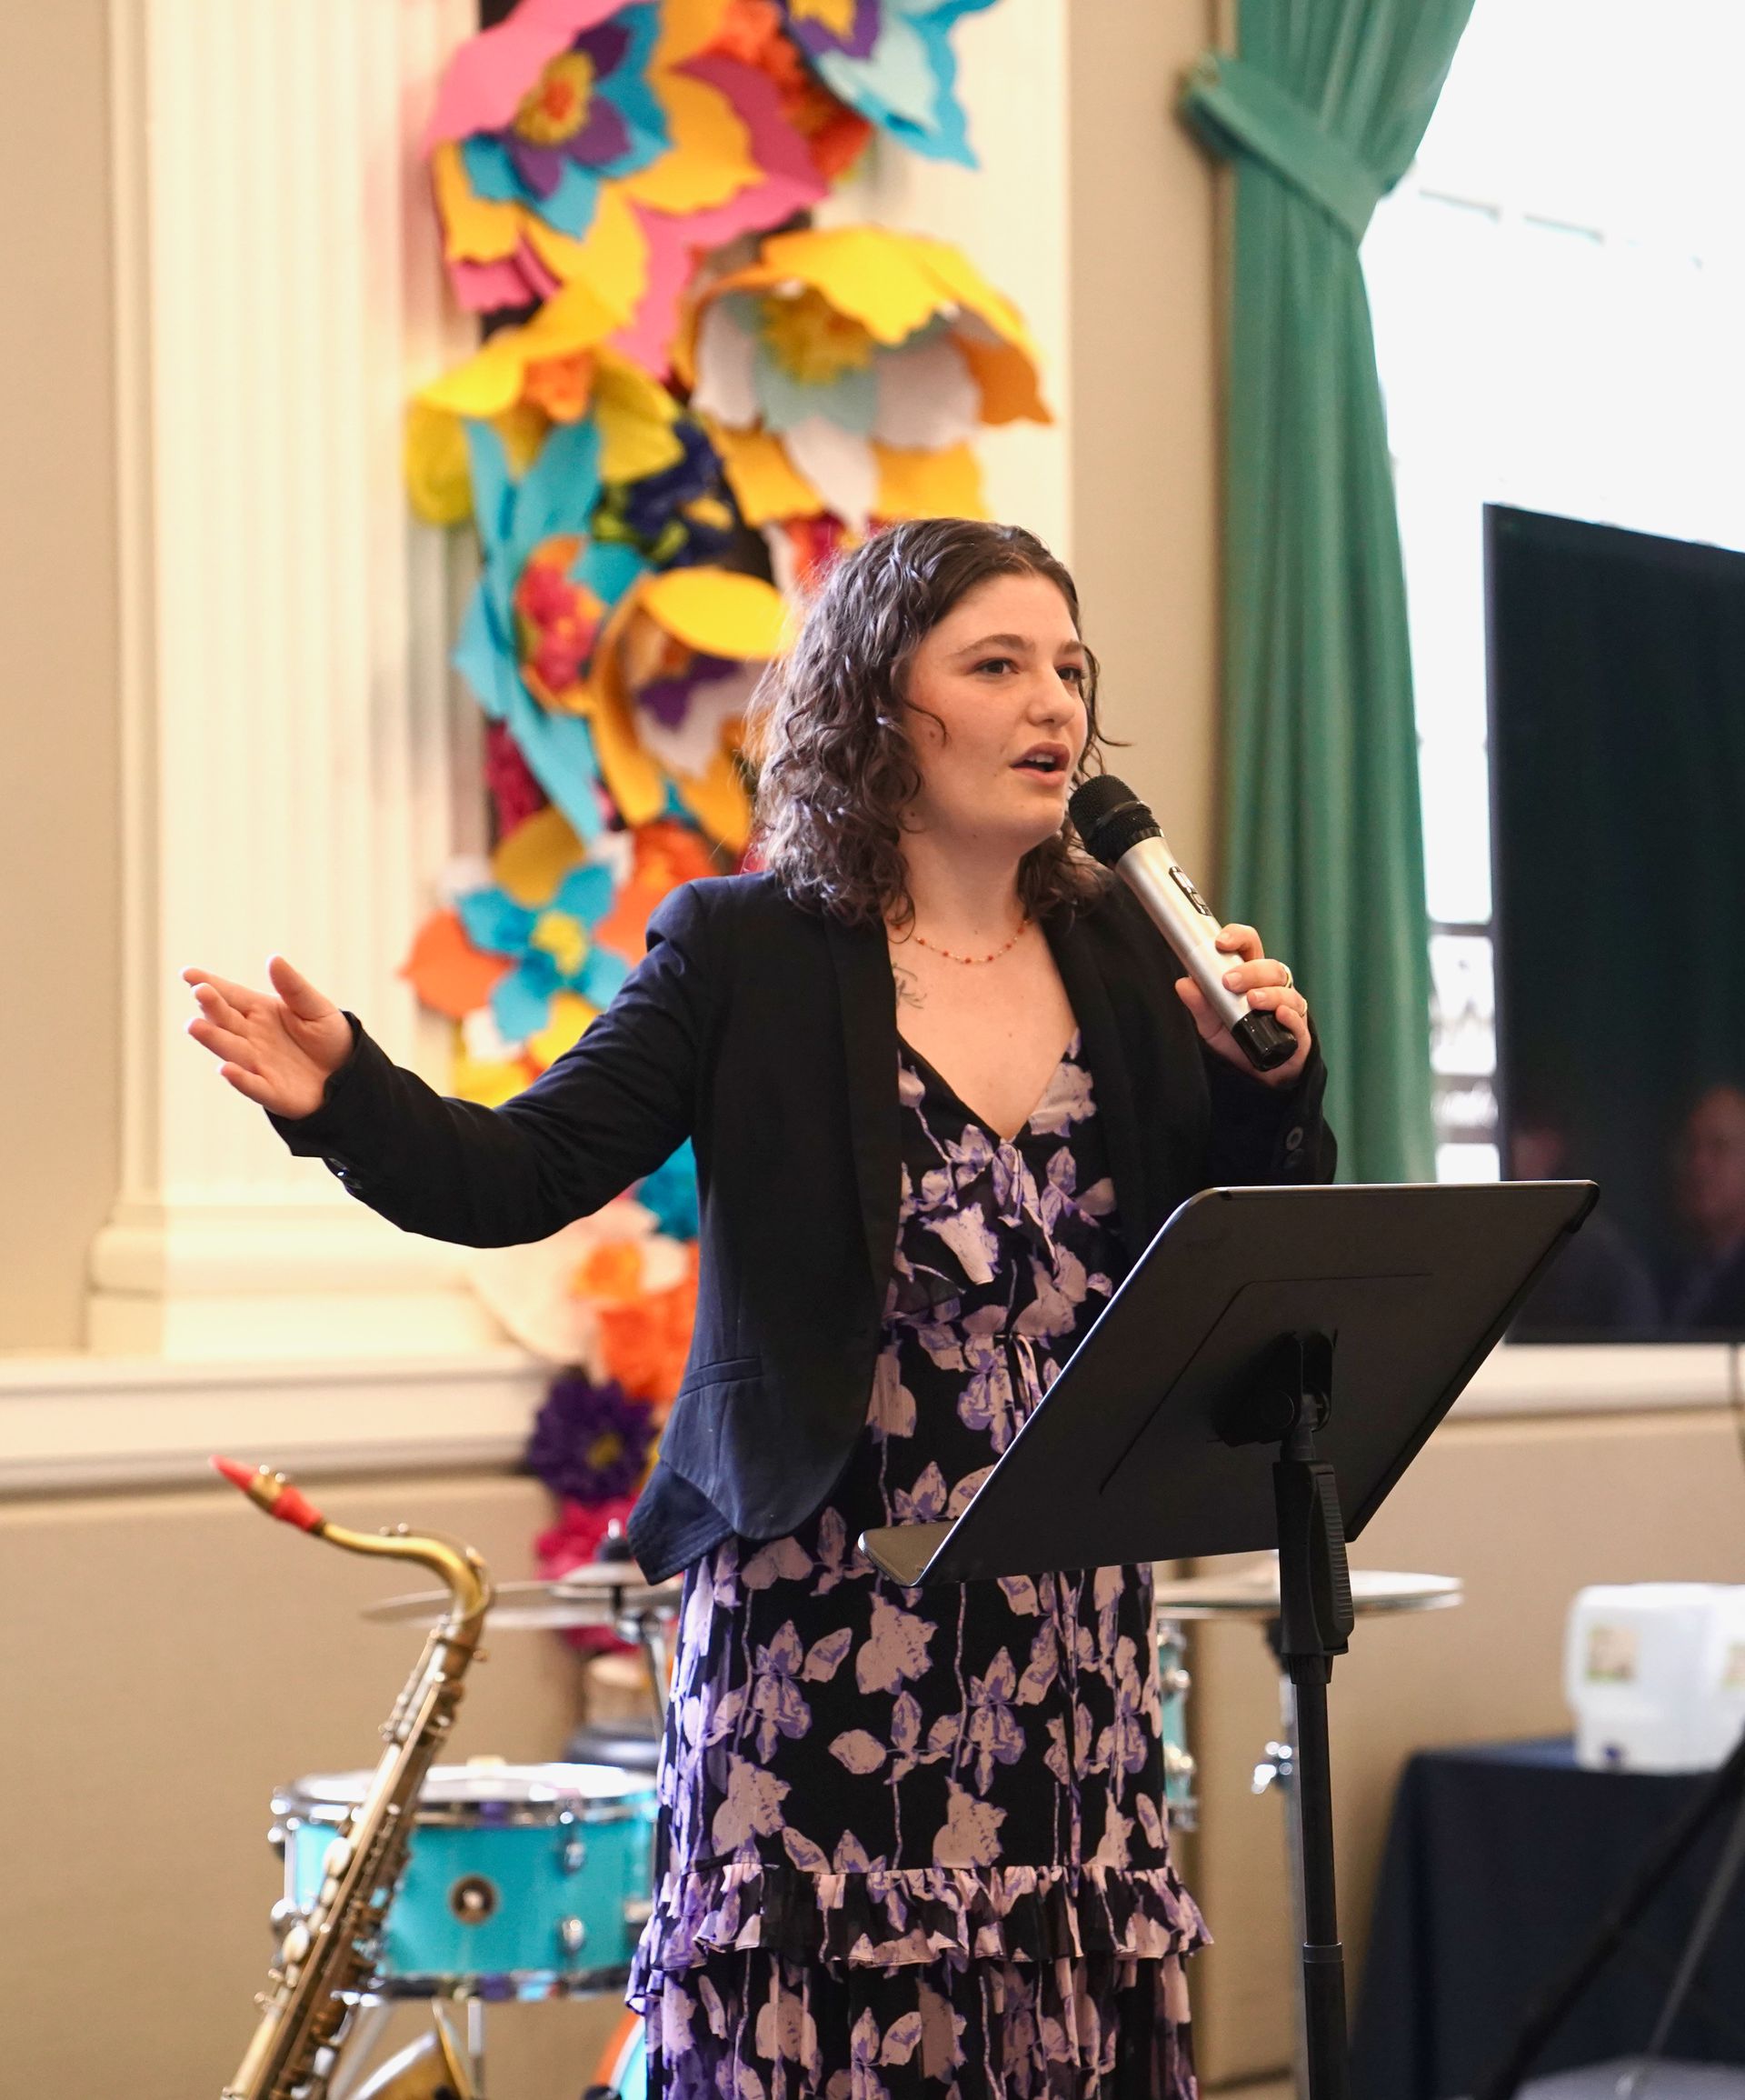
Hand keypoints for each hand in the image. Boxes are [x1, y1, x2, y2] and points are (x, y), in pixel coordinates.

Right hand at [181, 957, 353, 1118]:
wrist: (348, 1075)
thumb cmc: (328, 1037)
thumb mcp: (316, 1007)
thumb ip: (294, 987)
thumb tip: (274, 959)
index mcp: (260, 1011)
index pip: (230, 995)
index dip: (209, 984)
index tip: (188, 974)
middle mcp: (251, 1036)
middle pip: (225, 1019)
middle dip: (211, 1006)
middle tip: (200, 993)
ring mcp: (258, 1064)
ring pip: (231, 1050)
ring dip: (213, 1039)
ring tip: (195, 1026)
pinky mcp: (271, 1091)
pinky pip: (253, 1085)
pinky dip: (240, 1079)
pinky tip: (226, 1069)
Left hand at [1175, 923, 1310, 1087]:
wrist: (1258, 1075)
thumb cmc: (1237, 1040)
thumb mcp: (1211, 1023)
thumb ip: (1200, 1004)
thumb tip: (1183, 983)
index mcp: (1252, 977)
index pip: (1250, 947)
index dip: (1238, 937)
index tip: (1220, 942)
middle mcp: (1274, 987)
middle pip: (1270, 967)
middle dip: (1250, 971)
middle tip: (1229, 981)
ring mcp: (1289, 1008)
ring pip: (1286, 990)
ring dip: (1269, 993)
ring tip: (1252, 1000)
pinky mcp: (1299, 1032)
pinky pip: (1298, 1020)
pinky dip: (1289, 1015)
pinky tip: (1279, 1014)